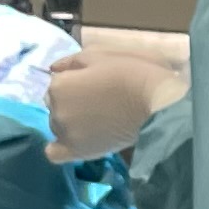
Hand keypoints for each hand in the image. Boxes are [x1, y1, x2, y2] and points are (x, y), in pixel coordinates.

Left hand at [47, 30, 189, 160]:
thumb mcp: (102, 55)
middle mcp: (56, 109)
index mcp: (59, 84)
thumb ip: (72, 61)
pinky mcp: (77, 152)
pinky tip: (76, 141)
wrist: (155, 103)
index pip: (58, 84)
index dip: (76, 82)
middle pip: (56, 105)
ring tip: (97, 120)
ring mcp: (65, 133)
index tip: (95, 84)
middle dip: (72, 101)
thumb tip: (53, 68)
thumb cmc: (133, 72)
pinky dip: (61, 147)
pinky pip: (55, 153)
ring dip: (71, 121)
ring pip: (58, 126)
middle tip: (99, 101)